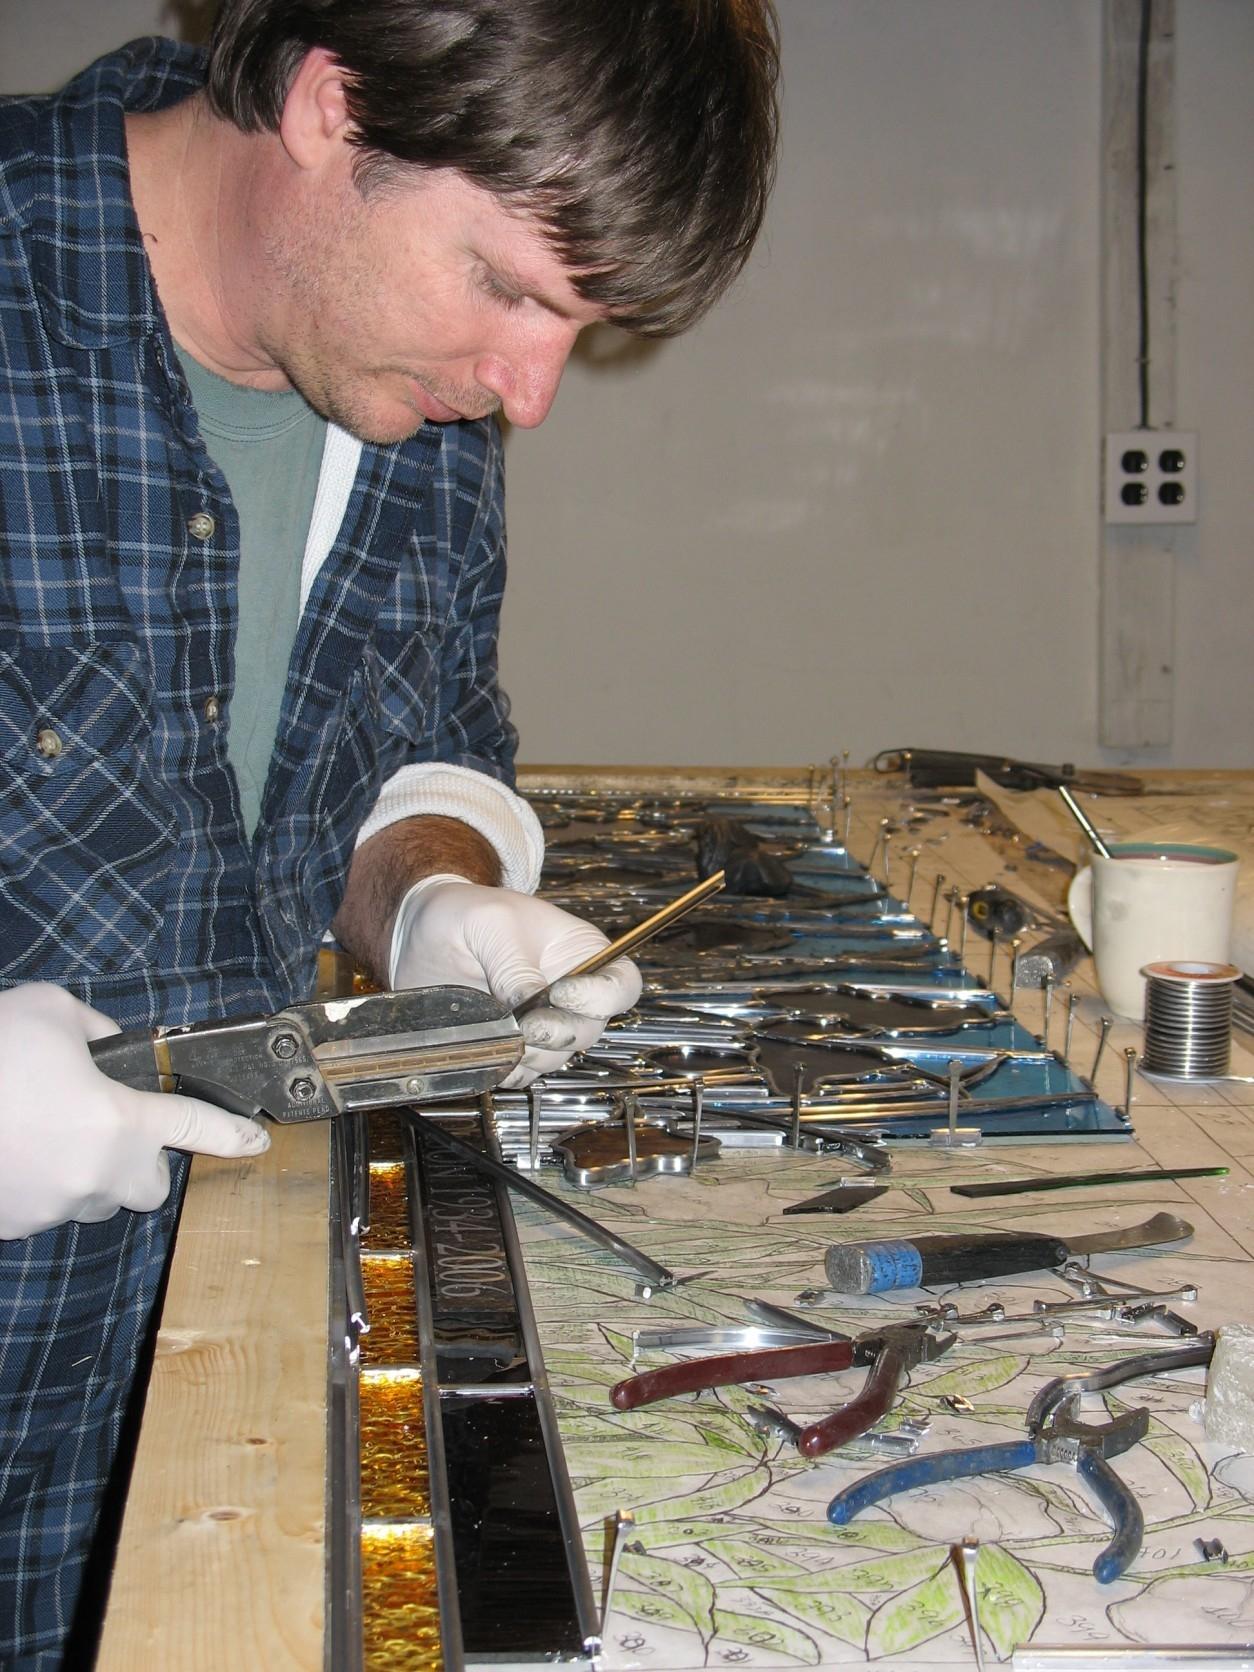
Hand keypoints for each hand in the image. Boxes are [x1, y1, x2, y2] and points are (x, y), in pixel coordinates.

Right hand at [0, 983, 271, 1240]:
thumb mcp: (50, 1012)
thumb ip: (98, 1032)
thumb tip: (111, 1049)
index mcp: (119, 1122)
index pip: (196, 1129)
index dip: (232, 1135)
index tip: (256, 1142)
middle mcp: (94, 1175)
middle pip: (149, 1187)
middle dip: (141, 1163)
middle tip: (107, 1125)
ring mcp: (50, 1208)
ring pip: (92, 1198)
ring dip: (84, 1172)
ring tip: (43, 1129)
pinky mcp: (12, 1226)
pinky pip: (45, 1209)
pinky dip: (39, 1184)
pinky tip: (13, 1149)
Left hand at [390, 875, 641, 1085]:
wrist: (423, 930)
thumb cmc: (465, 912)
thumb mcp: (491, 923)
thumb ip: (513, 964)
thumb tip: (529, 1006)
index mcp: (580, 954)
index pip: (620, 984)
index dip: (601, 997)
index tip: (561, 994)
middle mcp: (569, 993)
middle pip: (590, 1029)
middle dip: (560, 1034)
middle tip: (527, 1027)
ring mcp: (541, 1022)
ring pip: (557, 1056)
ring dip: (533, 1056)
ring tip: (502, 1039)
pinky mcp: (512, 1043)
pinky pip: (523, 1070)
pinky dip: (510, 1070)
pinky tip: (492, 1055)